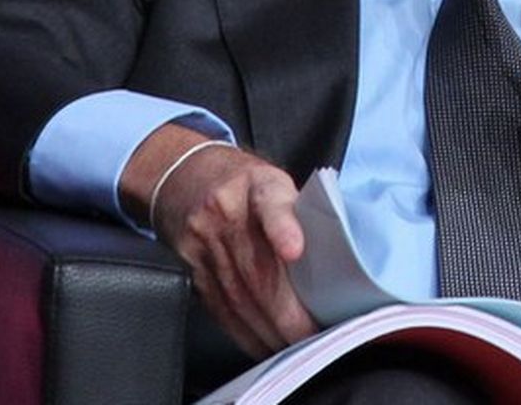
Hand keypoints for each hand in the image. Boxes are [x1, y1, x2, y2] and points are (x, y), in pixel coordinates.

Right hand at [125, 126, 317, 357]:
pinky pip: (218, 305)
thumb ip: (299, 214)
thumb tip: (337, 262)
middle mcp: (226, 210)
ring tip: (292, 347)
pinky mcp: (189, 265)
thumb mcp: (274, 181)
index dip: (283, 227)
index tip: (294, 251)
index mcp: (257, 184)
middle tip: (311, 337)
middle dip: (286, 312)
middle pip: (256, 268)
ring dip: (267, 330)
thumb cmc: (243, 183)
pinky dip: (243, 331)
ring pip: (237, 295)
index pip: (271, 204)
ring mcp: (203, 239)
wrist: (183, 173)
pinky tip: (260, 344)